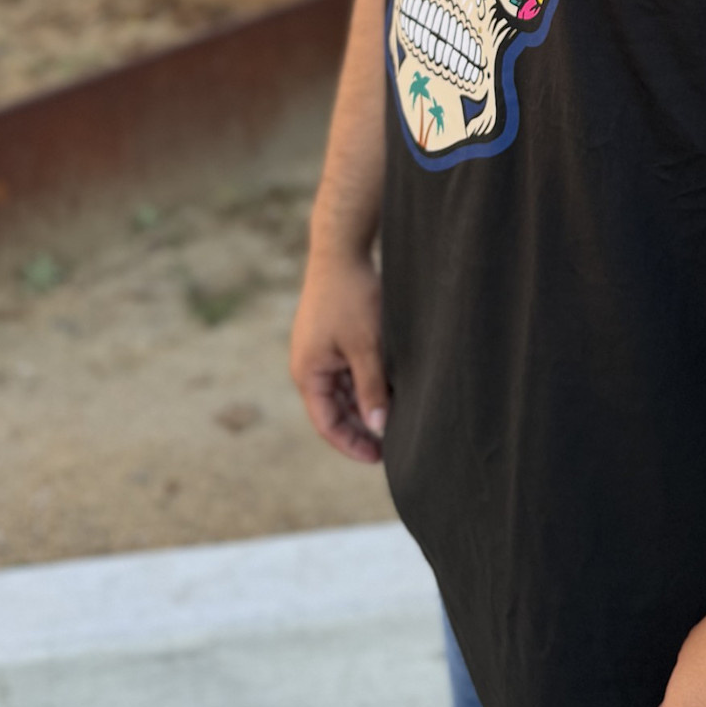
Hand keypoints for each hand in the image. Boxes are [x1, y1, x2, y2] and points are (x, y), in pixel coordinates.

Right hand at [289, 250, 387, 462]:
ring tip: (396, 416)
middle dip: (361, 427)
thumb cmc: (351, 296)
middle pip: (335, 409)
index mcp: (308, 373)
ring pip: (343, 390)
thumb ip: (371, 388)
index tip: (378, 457)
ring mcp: (319, 351)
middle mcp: (309, 366)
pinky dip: (365, 382)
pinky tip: (391, 386)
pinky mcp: (331, 337)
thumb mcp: (366, 346)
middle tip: (394, 442)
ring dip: (365, 404)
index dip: (351, 444)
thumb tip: (379, 427)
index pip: (327, 424)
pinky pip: (347, 370)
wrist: (342, 250)